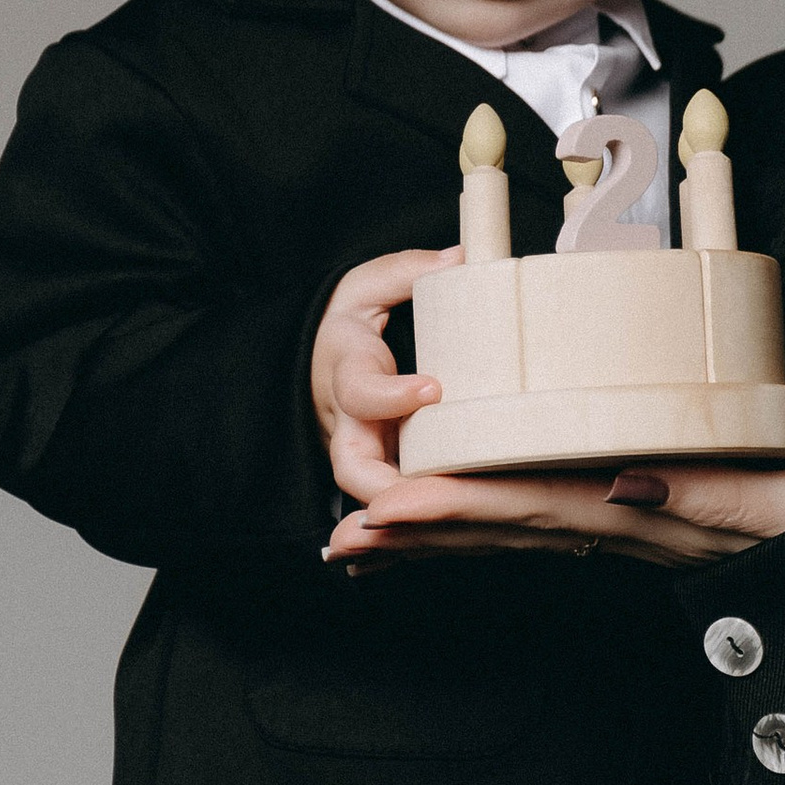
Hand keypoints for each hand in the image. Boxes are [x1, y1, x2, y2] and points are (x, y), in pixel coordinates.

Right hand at [311, 248, 461, 504]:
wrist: (320, 360)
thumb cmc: (349, 323)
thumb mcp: (366, 285)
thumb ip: (407, 272)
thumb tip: (462, 258)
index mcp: (346, 370)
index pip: (359, 390)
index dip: (391, 396)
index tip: (433, 390)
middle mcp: (349, 421)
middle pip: (352, 467)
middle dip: (386, 489)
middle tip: (436, 493)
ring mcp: (365, 451)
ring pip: (374, 495)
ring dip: (409, 511)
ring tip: (463, 514)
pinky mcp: (381, 469)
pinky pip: (395, 502)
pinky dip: (418, 520)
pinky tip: (464, 526)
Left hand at [320, 438, 784, 570]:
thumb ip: (708, 490)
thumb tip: (623, 479)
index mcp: (651, 515)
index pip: (536, 507)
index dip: (460, 506)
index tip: (393, 505)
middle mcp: (626, 529)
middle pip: (506, 530)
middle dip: (422, 533)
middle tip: (342, 539)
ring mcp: (630, 530)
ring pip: (517, 535)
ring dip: (441, 541)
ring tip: (365, 545)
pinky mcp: (638, 523)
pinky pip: (548, 528)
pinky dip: (489, 528)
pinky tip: (446, 533)